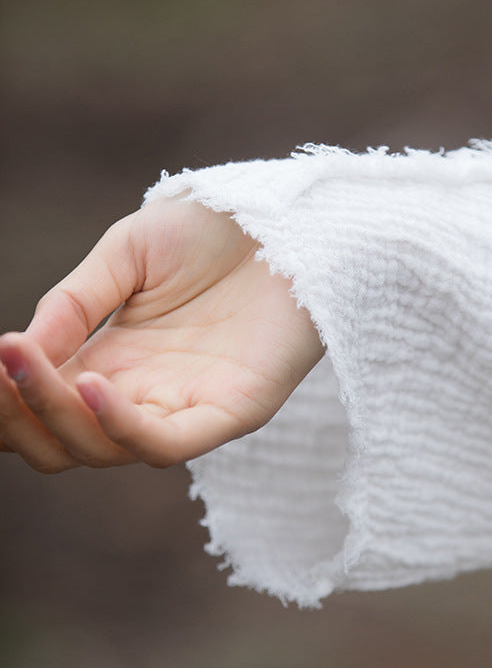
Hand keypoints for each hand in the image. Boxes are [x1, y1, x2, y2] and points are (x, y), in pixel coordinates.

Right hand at [0, 198, 323, 471]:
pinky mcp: (231, 412)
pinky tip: (89, 387)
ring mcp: (184, 408)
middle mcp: (141, 395)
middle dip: (14, 417)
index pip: (38, 405)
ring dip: (54, 416)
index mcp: (110, 361)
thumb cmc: (211, 232)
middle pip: (62, 442)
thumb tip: (17, 349)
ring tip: (23, 365)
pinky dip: (122, 428)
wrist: (287, 218)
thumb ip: (73, 303)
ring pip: (103, 449)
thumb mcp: (125, 255)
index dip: (2, 398)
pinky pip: (167, 444)